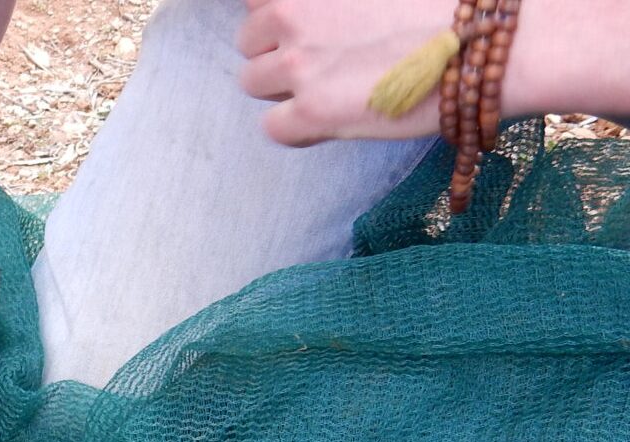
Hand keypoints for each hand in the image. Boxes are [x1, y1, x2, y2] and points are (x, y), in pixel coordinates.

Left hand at [237, 0, 629, 147]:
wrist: (491, 41)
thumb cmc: (452, 0)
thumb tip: (330, 10)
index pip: (256, 2)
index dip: (281, 16)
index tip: (307, 28)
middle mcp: (292, 12)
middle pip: (250, 40)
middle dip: (280, 49)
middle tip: (328, 58)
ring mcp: (297, 63)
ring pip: (253, 81)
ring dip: (284, 87)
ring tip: (334, 86)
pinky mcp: (311, 111)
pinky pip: (272, 127)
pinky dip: (296, 127)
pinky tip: (334, 116)